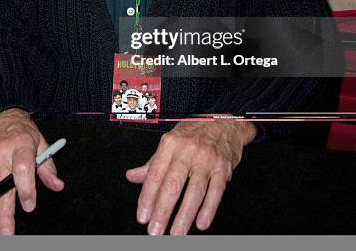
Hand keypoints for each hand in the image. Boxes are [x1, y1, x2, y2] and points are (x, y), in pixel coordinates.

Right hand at [0, 108, 63, 234]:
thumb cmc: (21, 131)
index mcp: (21, 144)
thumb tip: (57, 185)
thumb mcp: (40, 142)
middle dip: (3, 214)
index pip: (22, 168)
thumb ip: (48, 166)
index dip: (26, 189)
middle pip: (0, 186)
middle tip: (6, 234)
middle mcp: (1, 153)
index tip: (29, 205)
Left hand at [126, 120, 255, 235]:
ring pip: (194, 191)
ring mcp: (206, 160)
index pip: (155, 174)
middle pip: (172, 185)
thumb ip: (152, 163)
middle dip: (162, 211)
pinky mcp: (222, 168)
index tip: (142, 216)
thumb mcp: (170, 141)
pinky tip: (200, 223)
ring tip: (176, 233)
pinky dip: (208, 209)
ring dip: (184, 216)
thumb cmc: (194, 133)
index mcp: (170, 144)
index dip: (147, 198)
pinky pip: (215, 191)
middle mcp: (187, 151)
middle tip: (155, 231)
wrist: (223, 122)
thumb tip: (132, 176)